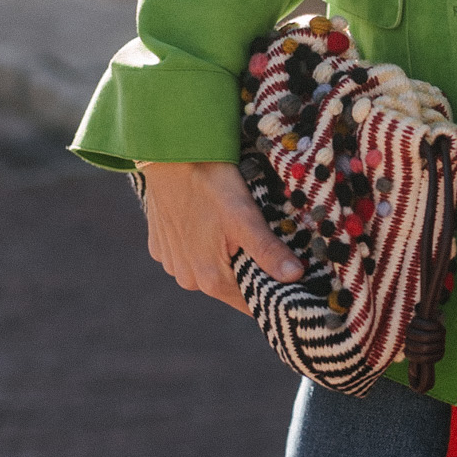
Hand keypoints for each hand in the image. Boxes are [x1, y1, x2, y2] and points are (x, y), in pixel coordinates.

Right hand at [137, 160, 302, 313]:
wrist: (168, 154)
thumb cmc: (210, 183)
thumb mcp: (245, 217)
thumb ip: (268, 251)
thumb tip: (295, 278)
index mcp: (209, 279)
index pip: (251, 302)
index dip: (272, 293)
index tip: (292, 281)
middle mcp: (186, 278)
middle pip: (231, 286)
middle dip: (250, 271)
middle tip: (267, 243)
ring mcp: (171, 262)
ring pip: (210, 270)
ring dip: (225, 257)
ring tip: (237, 229)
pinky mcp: (160, 246)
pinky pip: (189, 255)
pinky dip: (202, 245)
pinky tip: (209, 222)